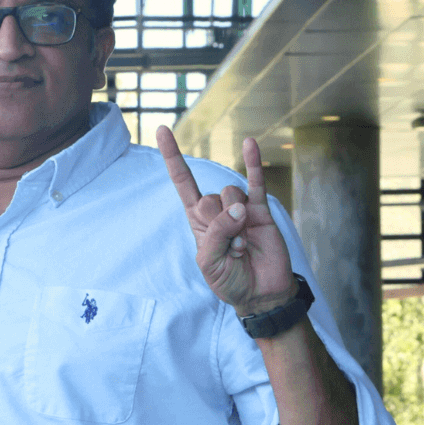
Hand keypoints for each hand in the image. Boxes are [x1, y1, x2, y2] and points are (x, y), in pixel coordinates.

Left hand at [157, 128, 295, 312]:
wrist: (261, 294)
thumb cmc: (230, 280)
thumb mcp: (210, 263)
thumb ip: (217, 235)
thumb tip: (238, 209)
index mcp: (198, 221)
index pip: (183, 183)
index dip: (173, 158)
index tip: (162, 130)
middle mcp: (218, 210)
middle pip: (209, 197)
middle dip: (218, 225)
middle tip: (231, 250)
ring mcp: (240, 208)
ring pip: (230, 193)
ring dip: (237, 223)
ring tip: (244, 247)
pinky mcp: (261, 210)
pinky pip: (256, 182)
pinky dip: (253, 163)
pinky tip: (250, 143)